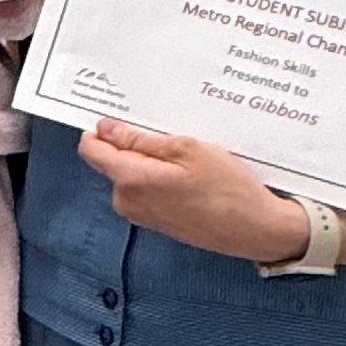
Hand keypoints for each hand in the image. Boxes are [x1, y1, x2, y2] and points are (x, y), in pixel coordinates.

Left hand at [79, 120, 310, 263]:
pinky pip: (145, 189)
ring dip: (149, 160)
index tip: (117, 116)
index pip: (91, 149)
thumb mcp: (187, 149)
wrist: (254, 229)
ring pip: (130, 174)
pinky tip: (187, 174)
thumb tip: (105, 129)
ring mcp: (139, 214)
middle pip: (112, 160)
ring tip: (185, 155)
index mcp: (130, 180)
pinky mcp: (153, 220)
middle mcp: (126, 200)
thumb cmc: (227, 188)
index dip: (101, 130)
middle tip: (168, 133)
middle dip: (132, 143)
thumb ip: (139, 139)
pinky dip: (159, 176)